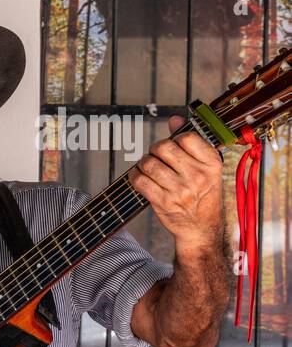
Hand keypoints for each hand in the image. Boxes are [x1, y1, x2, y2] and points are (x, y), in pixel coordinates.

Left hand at [128, 115, 224, 255]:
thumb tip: (174, 118)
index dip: (174, 139)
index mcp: (211, 163)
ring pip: (149, 164)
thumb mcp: (205, 168)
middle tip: (156, 157)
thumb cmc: (202, 193)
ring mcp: (180, 190)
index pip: (186, 137)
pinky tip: (139, 177)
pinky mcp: (164, 202)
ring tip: (148, 168)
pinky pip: (140, 181)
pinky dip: (135, 176)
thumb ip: (190, 142)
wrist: (201, 228)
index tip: (173, 147)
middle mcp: (198, 176)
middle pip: (163, 147)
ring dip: (143, 164)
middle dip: (155, 149)